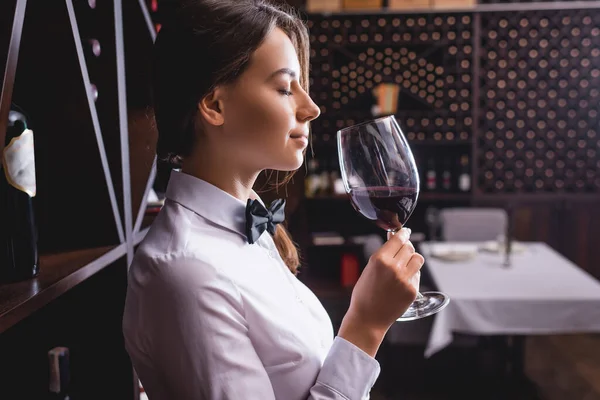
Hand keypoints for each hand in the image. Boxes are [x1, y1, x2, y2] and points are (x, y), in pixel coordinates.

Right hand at [338, 228, 423, 355]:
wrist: (367, 318)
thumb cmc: (364, 294)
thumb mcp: (369, 269)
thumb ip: (383, 254)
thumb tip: (394, 239)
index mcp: (380, 259)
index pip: (399, 239)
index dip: (403, 233)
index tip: (405, 231)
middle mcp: (394, 267)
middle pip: (409, 247)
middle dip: (406, 247)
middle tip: (402, 251)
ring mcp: (405, 279)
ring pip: (418, 259)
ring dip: (412, 259)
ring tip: (405, 265)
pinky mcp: (412, 290)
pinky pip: (417, 275)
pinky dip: (412, 275)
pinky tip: (402, 281)